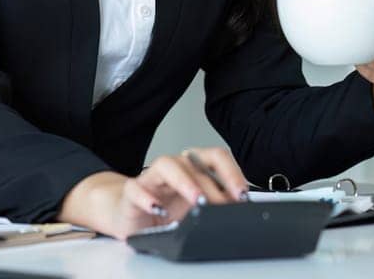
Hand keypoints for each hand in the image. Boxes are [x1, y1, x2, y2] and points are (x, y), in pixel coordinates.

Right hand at [56, 147, 250, 239]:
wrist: (131, 216)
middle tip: (225, 204)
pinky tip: (158, 210)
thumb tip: (239, 209)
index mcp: (193, 167)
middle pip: (194, 163)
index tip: (242, 194)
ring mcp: (151, 178)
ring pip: (166, 165)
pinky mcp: (131, 193)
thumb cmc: (167, 210)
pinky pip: (136, 189)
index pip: (216, 157)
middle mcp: (174, 167)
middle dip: (213, 185)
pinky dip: (147, 198)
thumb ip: (216, 205)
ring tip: (197, 201)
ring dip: (185, 182)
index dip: (232, 172)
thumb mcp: (196, 209)